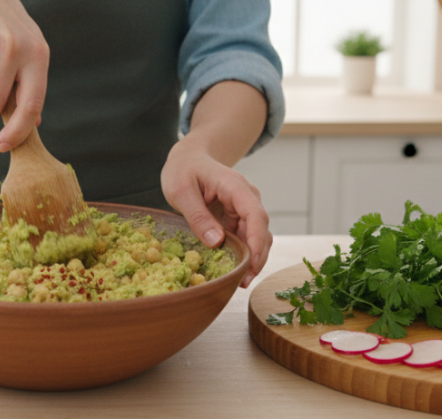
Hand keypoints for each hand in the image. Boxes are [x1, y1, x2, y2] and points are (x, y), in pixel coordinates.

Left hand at [161, 138, 271, 287]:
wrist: (189, 158)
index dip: (256, 241)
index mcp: (235, 186)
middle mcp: (247, 197)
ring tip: (240, 282)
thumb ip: (197, 216)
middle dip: (257, 257)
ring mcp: (244, 208)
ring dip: (252, 259)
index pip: (255, 214)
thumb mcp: (181, 190)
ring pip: (257, 237)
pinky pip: (246, 237)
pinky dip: (243, 254)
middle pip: (261, 230)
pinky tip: (234, 270)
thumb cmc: (183, 170)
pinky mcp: (238, 217)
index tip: (251, 264)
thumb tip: (216, 242)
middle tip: (243, 283)